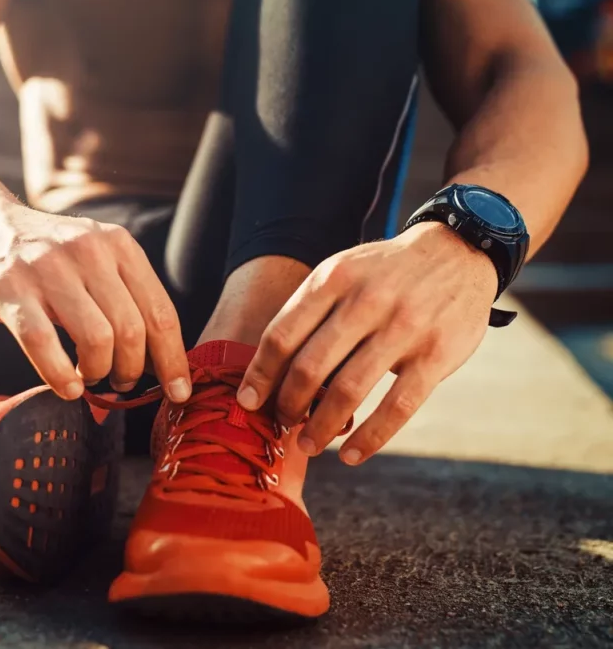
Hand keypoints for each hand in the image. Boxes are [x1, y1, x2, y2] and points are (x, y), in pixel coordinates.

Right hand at [0, 200, 191, 401]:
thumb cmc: (46, 257)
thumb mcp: (95, 259)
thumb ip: (126, 298)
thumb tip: (160, 361)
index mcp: (118, 245)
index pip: (160, 312)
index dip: (173, 360)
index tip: (179, 393)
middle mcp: (87, 250)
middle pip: (131, 330)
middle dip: (131, 370)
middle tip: (120, 382)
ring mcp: (46, 268)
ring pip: (95, 338)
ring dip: (97, 372)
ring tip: (88, 377)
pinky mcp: (8, 287)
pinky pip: (42, 343)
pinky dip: (59, 375)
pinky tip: (66, 387)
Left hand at [236, 222, 497, 463]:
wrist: (459, 251)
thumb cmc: (385, 273)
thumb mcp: (343, 271)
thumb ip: (310, 311)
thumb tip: (270, 369)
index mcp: (333, 279)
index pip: (281, 335)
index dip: (260, 375)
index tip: (248, 402)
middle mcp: (365, 301)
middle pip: (309, 367)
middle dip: (288, 404)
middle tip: (282, 423)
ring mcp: (404, 328)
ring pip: (348, 391)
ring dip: (321, 427)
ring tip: (308, 445)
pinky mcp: (436, 354)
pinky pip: (397, 407)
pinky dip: (370, 438)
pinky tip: (351, 455)